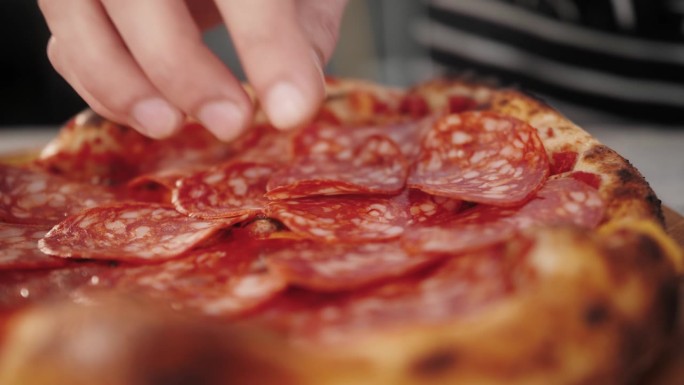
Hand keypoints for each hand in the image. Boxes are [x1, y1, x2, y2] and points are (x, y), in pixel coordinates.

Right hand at [39, 0, 347, 140]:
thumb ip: (307, 25)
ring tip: (171, 125)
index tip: (293, 111)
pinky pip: (65, 38)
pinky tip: (150, 109)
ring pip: (75, 9)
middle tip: (233, 123)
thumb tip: (293, 101)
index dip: (267, 43)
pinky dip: (98, 82)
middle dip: (181, 67)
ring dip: (119, 82)